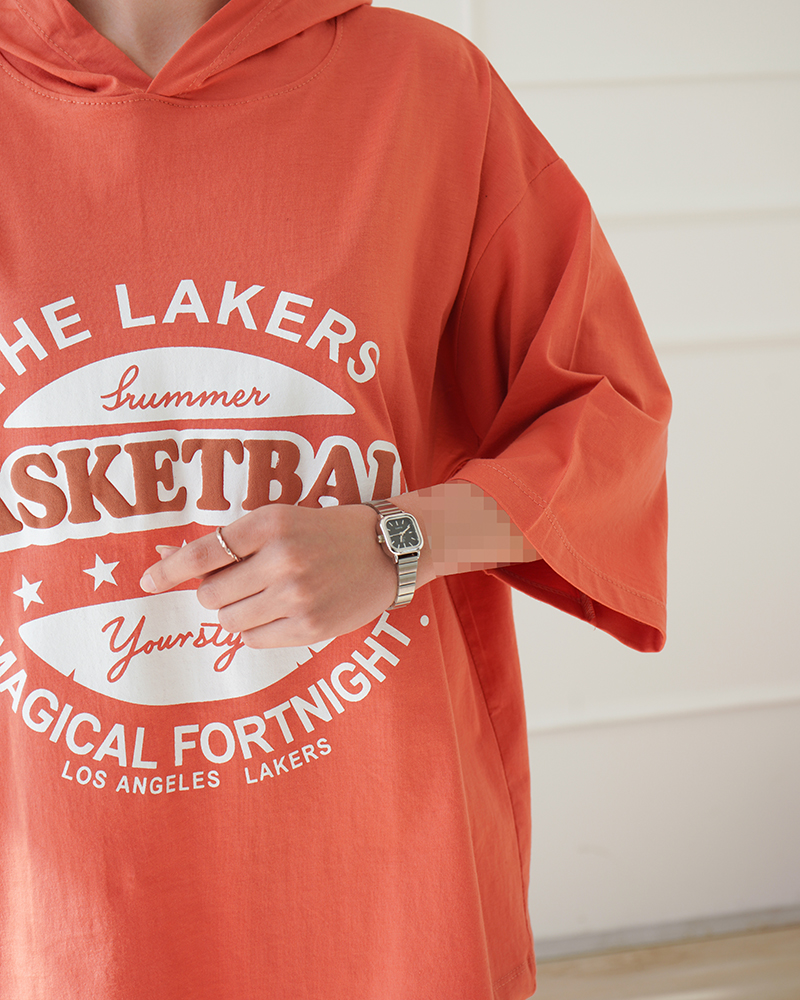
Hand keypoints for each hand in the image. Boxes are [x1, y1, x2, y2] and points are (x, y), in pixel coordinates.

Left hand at [140, 504, 397, 648]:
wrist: (389, 550)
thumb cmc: (328, 532)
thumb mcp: (283, 519)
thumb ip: (235, 541)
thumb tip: (174, 561)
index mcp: (270, 523)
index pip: (203, 552)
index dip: (169, 570)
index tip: (147, 581)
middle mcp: (281, 559)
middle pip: (211, 594)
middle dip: (215, 593)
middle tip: (240, 583)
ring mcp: (296, 596)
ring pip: (230, 620)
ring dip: (236, 612)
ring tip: (265, 597)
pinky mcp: (310, 626)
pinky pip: (256, 640)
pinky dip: (258, 630)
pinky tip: (281, 612)